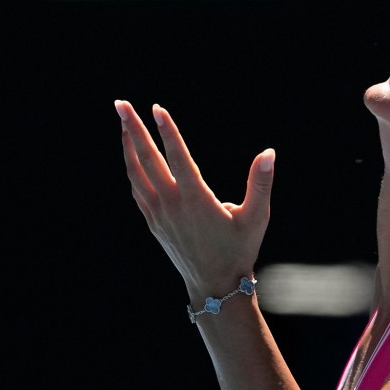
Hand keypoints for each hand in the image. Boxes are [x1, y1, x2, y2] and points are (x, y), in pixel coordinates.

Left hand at [116, 100, 274, 297]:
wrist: (216, 284)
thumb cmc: (240, 249)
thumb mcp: (257, 218)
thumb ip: (260, 184)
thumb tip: (269, 153)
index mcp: (196, 201)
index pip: (177, 158)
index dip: (167, 131)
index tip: (156, 108)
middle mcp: (172, 205)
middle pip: (147, 159)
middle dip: (133, 129)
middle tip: (121, 104)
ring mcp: (158, 214)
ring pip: (136, 173)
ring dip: (128, 146)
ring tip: (122, 123)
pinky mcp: (153, 222)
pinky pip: (137, 189)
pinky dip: (132, 169)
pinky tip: (132, 157)